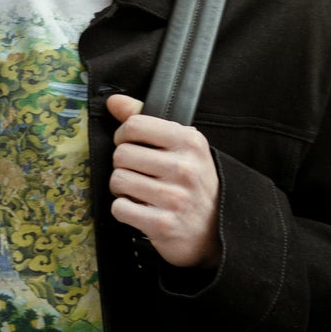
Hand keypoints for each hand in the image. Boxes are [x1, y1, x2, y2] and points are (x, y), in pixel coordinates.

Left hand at [107, 94, 220, 270]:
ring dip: (121, 187)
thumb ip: (147, 120)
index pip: (135, 125)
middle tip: (136, 172)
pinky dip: (123, 209)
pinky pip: (119, 208)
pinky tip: (138, 209)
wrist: (216, 230)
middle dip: (122, 164)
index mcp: (190, 142)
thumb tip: (114, 101)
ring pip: (118, 180)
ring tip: (137, 191)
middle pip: (121, 154)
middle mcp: (184, 167)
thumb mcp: (182, 147)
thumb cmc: (194, 183)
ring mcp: (174, 198)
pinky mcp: (162, 224)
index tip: (130, 144)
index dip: (123, 135)